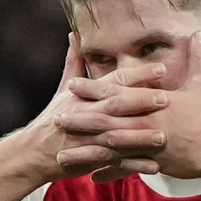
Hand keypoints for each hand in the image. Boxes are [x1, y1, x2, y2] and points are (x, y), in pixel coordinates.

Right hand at [19, 34, 163, 182]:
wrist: (33, 152)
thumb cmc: (54, 119)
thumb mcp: (63, 89)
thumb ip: (75, 63)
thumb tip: (75, 34)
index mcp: (84, 96)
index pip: (113, 81)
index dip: (136, 74)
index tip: (161, 69)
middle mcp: (86, 114)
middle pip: (115, 105)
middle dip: (140, 102)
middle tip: (166, 98)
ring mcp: (88, 138)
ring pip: (116, 136)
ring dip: (139, 137)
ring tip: (163, 137)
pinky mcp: (90, 159)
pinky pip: (114, 163)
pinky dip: (133, 166)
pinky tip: (154, 166)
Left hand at [63, 32, 200, 180]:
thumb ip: (197, 58)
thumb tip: (198, 32)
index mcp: (152, 102)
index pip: (117, 93)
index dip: (93, 89)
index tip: (72, 84)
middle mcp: (145, 123)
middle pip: (106, 121)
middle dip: (80, 121)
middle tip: (56, 120)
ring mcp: (147, 145)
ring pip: (110, 149)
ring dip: (86, 152)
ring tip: (62, 156)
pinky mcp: (153, 163)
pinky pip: (126, 170)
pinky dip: (109, 173)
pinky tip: (91, 177)